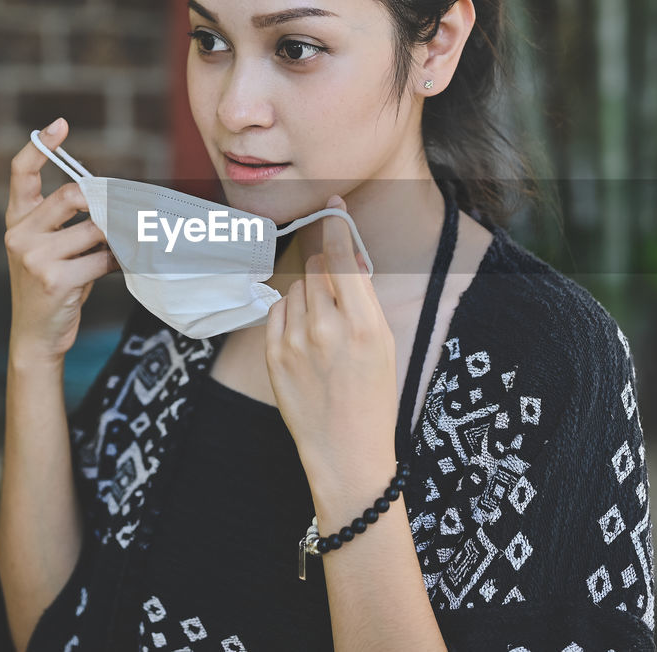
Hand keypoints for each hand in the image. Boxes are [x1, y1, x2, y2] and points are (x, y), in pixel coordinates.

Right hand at [4, 117, 119, 369]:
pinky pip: (101, 259)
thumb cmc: (52, 286)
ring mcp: (34, 257)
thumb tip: (116, 201)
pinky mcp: (54, 279)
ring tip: (124, 245)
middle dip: (104, 201)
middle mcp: (19, 235)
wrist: (36, 335)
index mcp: (16, 221)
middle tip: (124, 210)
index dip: (40, 146)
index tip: (60, 124)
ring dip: (117, 237)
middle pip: (72, 196)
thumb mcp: (51, 250)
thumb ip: (71, 224)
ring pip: (95, 229)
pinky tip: (120, 265)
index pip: (20, 173)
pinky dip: (118, 261)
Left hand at [264, 195, 396, 485]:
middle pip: (317, 269)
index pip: (341, 257)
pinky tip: (306, 337)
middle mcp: (326, 329)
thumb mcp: (383, 342)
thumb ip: (363, 298)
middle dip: (327, 271)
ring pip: (297, 288)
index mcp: (364, 325)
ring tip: (326, 328)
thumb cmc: (372, 395)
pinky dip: (290, 314)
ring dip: (310, 295)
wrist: (346, 450)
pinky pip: (278, 310)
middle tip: (341, 293)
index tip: (332, 206)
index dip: (336, 226)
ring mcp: (294, 342)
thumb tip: (347, 257)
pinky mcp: (272, 355)